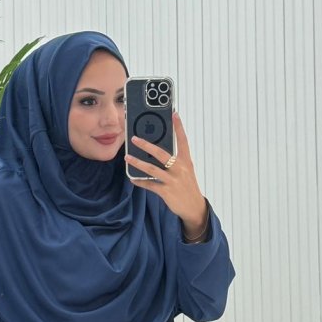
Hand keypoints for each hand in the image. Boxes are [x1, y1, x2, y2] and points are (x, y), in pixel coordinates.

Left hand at [126, 112, 208, 239]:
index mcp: (185, 161)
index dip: (179, 127)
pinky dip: (140, 182)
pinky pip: (150, 185)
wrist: (194, 207)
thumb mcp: (186, 171)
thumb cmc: (188, 187)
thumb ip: (175, 162)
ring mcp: (173, 180)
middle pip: (161, 154)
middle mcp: (179, 169)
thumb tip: (157, 154)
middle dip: (147, 145)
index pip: (183, 141)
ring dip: (138, 163)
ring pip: (152, 169)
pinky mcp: (166, 191)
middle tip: (135, 139)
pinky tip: (133, 179)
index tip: (174, 114)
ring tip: (127, 157)